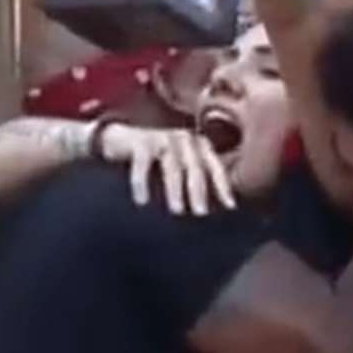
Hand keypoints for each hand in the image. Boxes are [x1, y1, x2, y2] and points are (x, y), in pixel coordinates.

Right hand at [100, 124, 235, 213]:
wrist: (121, 141)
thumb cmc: (157, 162)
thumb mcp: (179, 169)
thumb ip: (194, 182)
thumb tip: (209, 213)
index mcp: (200, 147)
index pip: (215, 168)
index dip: (223, 187)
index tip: (230, 207)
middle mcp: (185, 140)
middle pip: (195, 168)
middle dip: (199, 192)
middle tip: (202, 214)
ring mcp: (163, 138)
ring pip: (172, 167)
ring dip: (175, 191)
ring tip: (177, 211)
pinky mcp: (140, 142)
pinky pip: (142, 164)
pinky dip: (141, 183)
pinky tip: (141, 201)